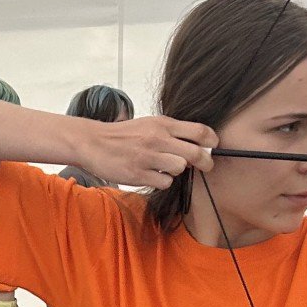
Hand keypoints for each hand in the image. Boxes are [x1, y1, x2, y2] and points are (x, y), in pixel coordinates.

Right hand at [80, 115, 215, 189]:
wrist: (93, 142)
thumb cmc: (123, 135)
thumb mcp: (148, 124)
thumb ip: (171, 132)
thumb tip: (197, 145)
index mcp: (162, 124)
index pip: (199, 130)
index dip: (212, 140)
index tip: (213, 146)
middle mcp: (157, 139)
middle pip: (195, 153)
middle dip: (205, 162)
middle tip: (206, 166)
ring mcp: (148, 157)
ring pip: (180, 168)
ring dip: (176, 170)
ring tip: (164, 167)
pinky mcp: (138, 174)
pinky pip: (164, 182)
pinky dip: (161, 181)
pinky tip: (151, 175)